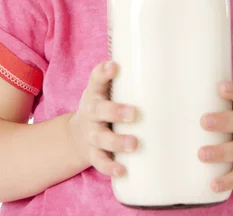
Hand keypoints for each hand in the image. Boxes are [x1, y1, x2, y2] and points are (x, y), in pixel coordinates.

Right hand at [67, 61, 137, 176]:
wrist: (76, 136)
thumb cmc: (101, 106)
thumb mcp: (104, 90)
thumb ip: (123, 79)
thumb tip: (156, 63)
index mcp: (95, 93)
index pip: (96, 79)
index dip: (104, 72)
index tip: (115, 66)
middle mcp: (91, 113)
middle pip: (99, 110)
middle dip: (115, 111)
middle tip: (133, 113)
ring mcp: (91, 134)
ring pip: (101, 138)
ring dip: (117, 141)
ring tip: (134, 143)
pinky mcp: (92, 153)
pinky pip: (100, 161)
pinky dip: (110, 167)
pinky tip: (122, 170)